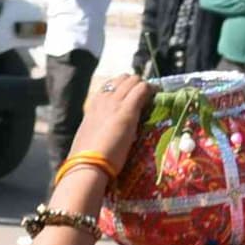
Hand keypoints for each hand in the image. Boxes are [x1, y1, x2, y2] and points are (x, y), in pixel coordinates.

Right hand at [58, 73, 152, 218]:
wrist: (87, 165)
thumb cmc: (88, 159)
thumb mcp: (92, 137)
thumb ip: (101, 130)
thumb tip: (107, 134)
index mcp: (92, 107)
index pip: (109, 86)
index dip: (123, 88)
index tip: (132, 95)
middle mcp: (102, 100)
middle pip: (122, 79)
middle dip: (136, 83)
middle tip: (146, 94)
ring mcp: (114, 104)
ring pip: (133, 80)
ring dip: (144, 85)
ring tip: (153, 94)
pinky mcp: (127, 111)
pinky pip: (142, 90)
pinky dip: (151, 90)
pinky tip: (157, 95)